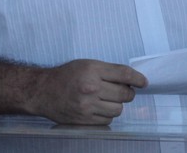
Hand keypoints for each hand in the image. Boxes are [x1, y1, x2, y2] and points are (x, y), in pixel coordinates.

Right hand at [27, 59, 146, 124]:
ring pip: (118, 109)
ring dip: (117, 105)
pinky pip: (107, 120)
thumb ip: (107, 70)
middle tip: (123, 91)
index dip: (137, 79)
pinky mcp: (84, 120)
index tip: (144, 82)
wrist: (43, 91)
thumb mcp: (86, 65)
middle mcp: (91, 87)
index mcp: (92, 69)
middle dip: (128, 93)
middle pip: (124, 94)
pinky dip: (107, 115)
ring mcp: (87, 106)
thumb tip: (131, 79)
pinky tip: (99, 108)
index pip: (123, 74)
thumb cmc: (65, 76)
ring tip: (108, 100)